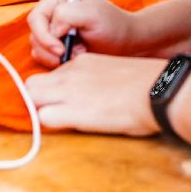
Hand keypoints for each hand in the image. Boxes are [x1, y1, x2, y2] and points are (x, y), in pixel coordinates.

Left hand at [25, 53, 164, 135]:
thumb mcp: (113, 71)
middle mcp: (70, 73)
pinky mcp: (73, 111)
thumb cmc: (146, 84)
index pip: (50, 75)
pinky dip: (50, 125)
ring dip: (40, 111)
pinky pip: (43, 117)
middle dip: (37, 99)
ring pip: (32, 98)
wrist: (158, 90)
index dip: (52, 91)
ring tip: (61, 123)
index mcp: (81, 62)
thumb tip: (92, 93)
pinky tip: (68, 129)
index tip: (62, 102)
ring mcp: (68, 91)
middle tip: (53, 114)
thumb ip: (95, 78)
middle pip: (32, 84)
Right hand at [27, 0, 141, 66]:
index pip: (36, 17)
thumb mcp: (93, 14)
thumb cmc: (112, 24)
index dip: (45, 36)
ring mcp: (53, 27)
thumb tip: (52, 28)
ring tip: (79, 53)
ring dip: (55, 56)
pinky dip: (57, 60)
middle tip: (71, 54)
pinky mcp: (55, 43)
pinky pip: (44, 55)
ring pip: (37, 47)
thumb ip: (68, 14)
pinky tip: (76, 56)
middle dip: (50, 49)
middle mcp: (52, 9)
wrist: (124, 41)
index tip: (61, 49)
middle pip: (34, 34)